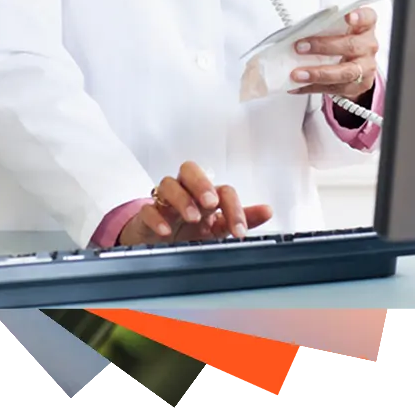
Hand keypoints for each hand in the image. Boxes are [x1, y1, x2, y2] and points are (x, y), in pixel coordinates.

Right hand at [118, 161, 272, 246]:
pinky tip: (166, 230)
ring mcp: (164, 202)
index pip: (222, 189)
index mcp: (205, 195)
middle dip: (201, 183)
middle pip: (189, 169)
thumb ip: (242, 219)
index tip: (240, 231)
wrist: (158, 245)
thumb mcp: (218, 228)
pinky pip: (147, 208)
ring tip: (193, 218)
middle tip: (211, 203)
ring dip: (182, 198)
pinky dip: (156, 216)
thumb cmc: (189, 231)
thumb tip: (268, 210)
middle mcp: (185, 192)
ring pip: (167, 183)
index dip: (234, 207)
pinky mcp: (146, 216)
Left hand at [288, 6, 378, 101]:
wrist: (356, 64)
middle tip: (300, 47)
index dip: (359, 16)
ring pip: (345, 73)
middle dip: (323, 46)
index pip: (368, 17)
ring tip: (297, 74)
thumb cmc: (342, 39)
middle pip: (350, 46)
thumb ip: (324, 25)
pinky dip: (314, 87)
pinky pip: (336, 89)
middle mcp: (368, 46)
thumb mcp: (338, 28)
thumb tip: (295, 29)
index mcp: (364, 26)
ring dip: (318, 74)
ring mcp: (366, 67)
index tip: (348, 16)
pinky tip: (298, 86)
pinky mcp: (359, 85)